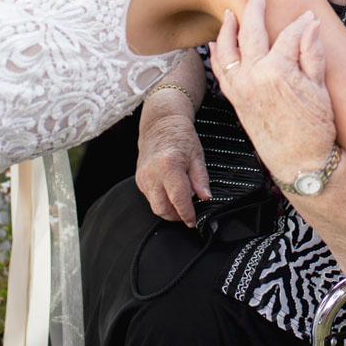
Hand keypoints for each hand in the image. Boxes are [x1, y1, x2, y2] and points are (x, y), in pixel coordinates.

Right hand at [136, 101, 210, 225]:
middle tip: (188, 214)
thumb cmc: (181, 137)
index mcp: (169, 166)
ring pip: (155, 206)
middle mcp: (152, 173)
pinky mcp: (139, 179)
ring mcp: (143, 177)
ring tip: (181, 203)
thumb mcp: (197, 155)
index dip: (187, 214)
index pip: (178, 199)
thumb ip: (201, 179)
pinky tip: (170, 192)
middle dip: (176, 216)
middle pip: (162, 208)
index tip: (192, 222)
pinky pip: (150, 198)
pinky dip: (161, 200)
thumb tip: (206, 197)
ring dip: (168, 210)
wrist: (160, 124)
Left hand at [211, 0, 336, 184]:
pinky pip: (220, 69)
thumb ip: (312, 54)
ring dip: (228, 28)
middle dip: (255, 9)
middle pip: (252, 32)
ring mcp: (241, 87)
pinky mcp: (235, 99)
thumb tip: (311, 26)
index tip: (308, 18)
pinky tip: (218, 43)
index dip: (302, 24)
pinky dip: (217, 53)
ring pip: (228, 48)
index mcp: (279, 70)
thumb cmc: (315, 130)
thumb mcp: (321, 89)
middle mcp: (254, 75)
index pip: (290, 35)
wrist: (300, 162)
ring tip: (231, 13)